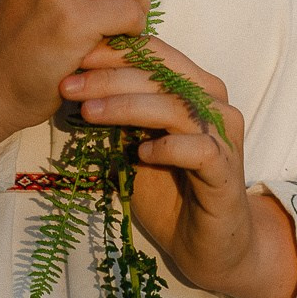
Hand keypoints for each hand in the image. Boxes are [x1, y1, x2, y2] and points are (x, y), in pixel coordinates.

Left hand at [61, 38, 296, 297]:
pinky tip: (140, 152)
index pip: (155, 54)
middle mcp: (213, 102)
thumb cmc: (170, 190)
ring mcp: (223, 135)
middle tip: (70, 85)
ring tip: (89, 113)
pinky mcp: (226, 169)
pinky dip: (167, 146)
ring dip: (127, 106)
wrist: (208, 247)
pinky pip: (198, 148)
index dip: (115, 51)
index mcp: (193, 87)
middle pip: (161, 74)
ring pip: (175, 106)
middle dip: (110, 77)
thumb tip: (78, 86)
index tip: (75, 56)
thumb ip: (121, 115)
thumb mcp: (136, 144)